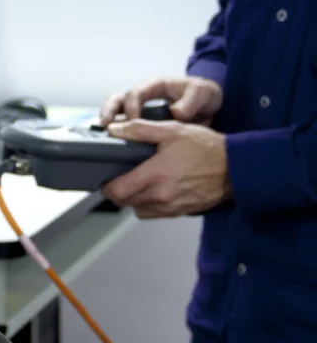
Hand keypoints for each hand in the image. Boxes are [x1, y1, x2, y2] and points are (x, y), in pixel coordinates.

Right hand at [99, 77, 222, 125]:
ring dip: (107, 122)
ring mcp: (139, 111)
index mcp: (154, 87)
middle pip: (117, 100)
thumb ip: (192, 100)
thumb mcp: (204, 94)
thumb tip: (175, 112)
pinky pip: (122, 127)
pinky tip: (112, 146)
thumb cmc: (204, 97)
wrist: (210, 109)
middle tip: (105, 124)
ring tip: (103, 135)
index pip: (135, 93)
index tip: (134, 120)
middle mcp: (142, 98)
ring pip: (115, 112)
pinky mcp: (140, 125)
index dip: (131, 106)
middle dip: (109, 111)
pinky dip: (115, 134)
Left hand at [101, 120, 231, 218]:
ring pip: (138, 209)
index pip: (117, 191)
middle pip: (124, 202)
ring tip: (139, 182)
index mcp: (155, 175)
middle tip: (121, 177)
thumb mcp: (171, 131)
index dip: (107, 186)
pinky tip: (156, 190)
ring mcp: (170, 207)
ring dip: (134, 199)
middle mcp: (160, 196)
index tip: (106, 178)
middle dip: (118, 191)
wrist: (236, 167)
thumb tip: (115, 129)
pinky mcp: (180, 212)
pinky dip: (150, 204)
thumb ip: (139, 130)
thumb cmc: (206, 148)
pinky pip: (155, 213)